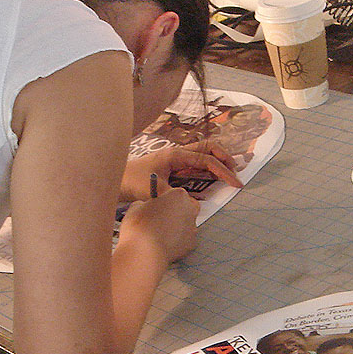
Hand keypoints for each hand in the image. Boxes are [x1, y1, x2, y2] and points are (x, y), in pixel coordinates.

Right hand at [117, 187, 200, 264]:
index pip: (175, 193)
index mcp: (178, 195)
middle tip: (160, 218)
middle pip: (185, 207)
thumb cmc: (140, 227)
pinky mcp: (191, 244)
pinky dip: (177, 241)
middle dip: (175, 211)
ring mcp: (192, 228)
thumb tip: (145, 207)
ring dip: (176, 227)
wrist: (145, 252)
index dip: (164, 200)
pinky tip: (164, 244)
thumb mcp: (135, 207)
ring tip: (160, 233)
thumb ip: (145, 204)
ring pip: (186, 224)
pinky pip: (185, 239)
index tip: (156, 205)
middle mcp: (190, 210)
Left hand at [121, 141, 241, 201]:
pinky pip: (195, 165)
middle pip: (208, 148)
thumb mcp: (154, 191)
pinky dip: (207, 170)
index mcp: (176, 156)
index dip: (223, 171)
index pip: (206, 160)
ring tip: (230, 173)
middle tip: (236, 171)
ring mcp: (175, 160)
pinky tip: (212, 180)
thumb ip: (174, 196)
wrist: (116, 180)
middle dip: (225, 158)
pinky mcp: (172, 168)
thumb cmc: (132, 182)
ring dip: (217, 162)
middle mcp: (177, 154)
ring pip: (202, 155)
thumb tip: (194, 206)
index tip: (236, 183)